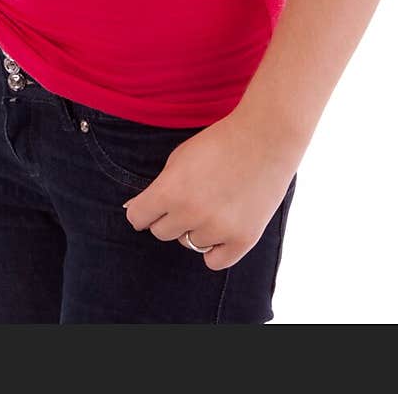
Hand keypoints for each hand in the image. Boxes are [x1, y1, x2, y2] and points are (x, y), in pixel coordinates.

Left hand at [120, 111, 300, 269]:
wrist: (264, 137)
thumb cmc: (218, 143)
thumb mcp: (178, 158)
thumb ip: (157, 187)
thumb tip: (133, 210)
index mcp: (170, 191)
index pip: (137, 218)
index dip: (142, 210)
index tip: (150, 206)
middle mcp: (191, 214)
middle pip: (161, 232)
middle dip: (168, 217)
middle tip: (187, 198)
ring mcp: (219, 229)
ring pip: (188, 244)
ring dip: (194, 228)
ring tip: (212, 203)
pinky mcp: (243, 240)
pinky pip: (214, 261)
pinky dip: (214, 248)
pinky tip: (221, 227)